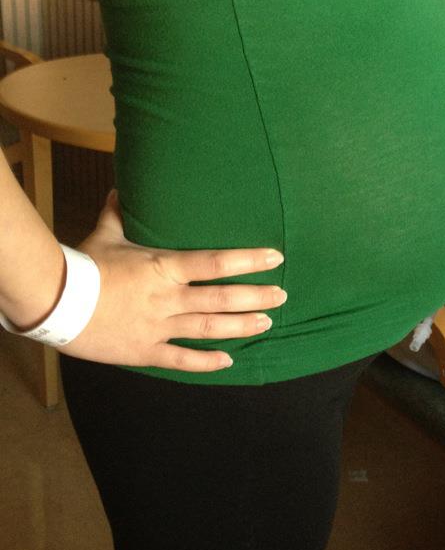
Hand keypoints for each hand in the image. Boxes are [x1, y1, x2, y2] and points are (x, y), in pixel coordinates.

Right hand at [63, 189, 286, 371]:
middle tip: (282, 296)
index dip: (248, 260)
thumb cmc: (83, 266)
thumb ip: (119, 213)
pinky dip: (207, 362)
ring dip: (241, 326)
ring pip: (209, 328)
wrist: (56, 304)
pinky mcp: (146, 351)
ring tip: (266, 323)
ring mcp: (159, 327)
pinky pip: (182, 359)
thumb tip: (121, 188)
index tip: (275, 258)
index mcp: (163, 268)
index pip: (215, 262)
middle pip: (221, 298)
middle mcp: (168, 298)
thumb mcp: (105, 235)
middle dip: (256, 297)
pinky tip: (228, 361)